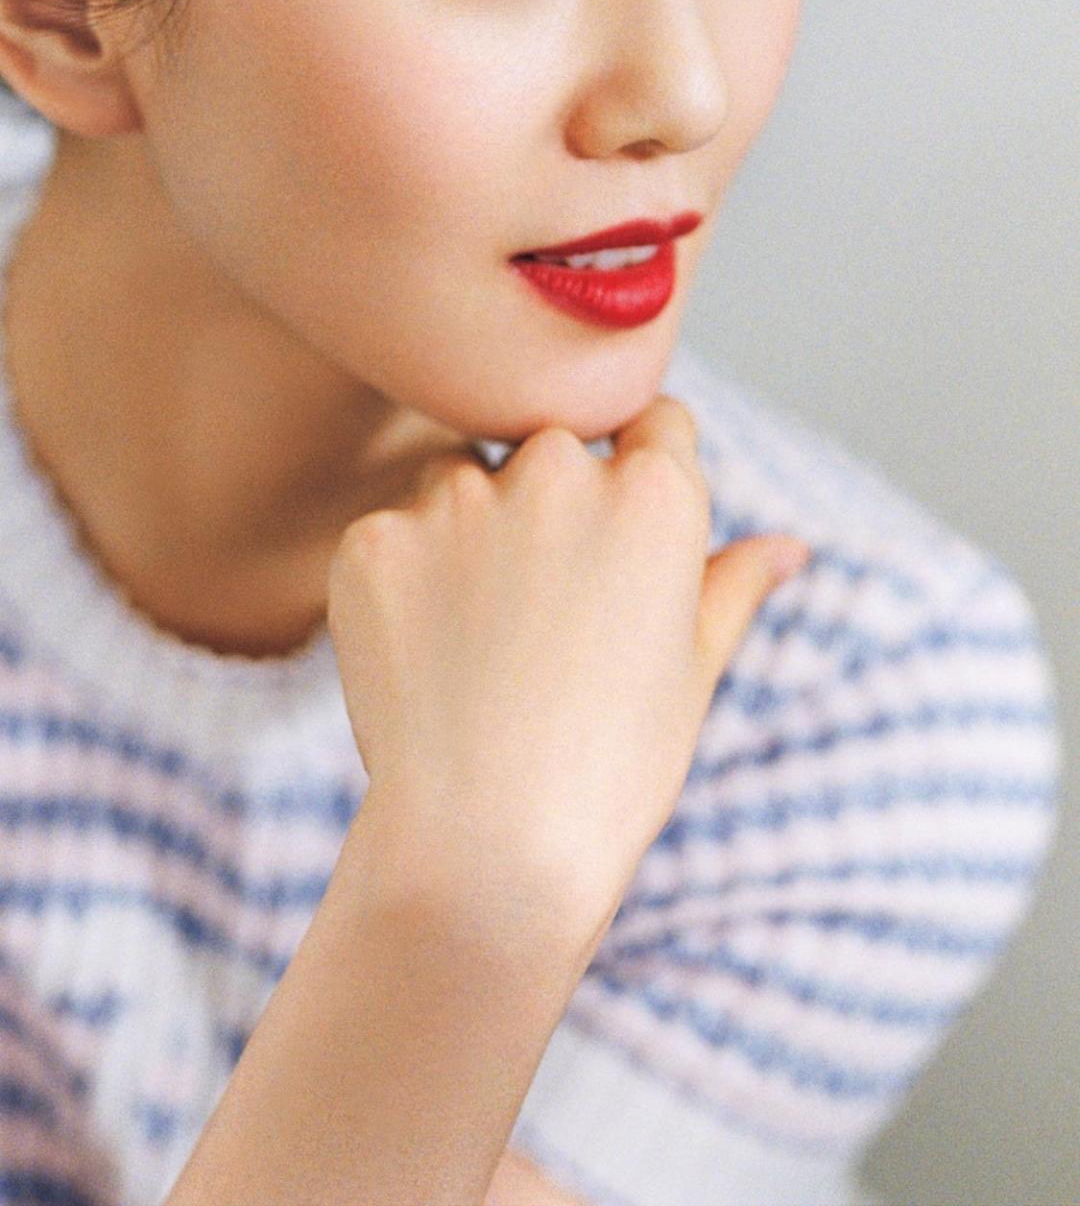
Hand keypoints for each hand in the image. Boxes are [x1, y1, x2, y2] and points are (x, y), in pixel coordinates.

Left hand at [326, 394, 809, 944]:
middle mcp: (558, 472)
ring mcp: (457, 501)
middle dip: (546, 502)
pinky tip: (421, 664)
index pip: (652, 419)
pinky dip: (399, 583)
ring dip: (466, 531)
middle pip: (549, 445)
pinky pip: (388, 535)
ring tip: (478, 647)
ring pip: (459, 478)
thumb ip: (731, 586)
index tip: (615, 538)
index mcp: (654, 493)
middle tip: (538, 618)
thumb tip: (789, 547)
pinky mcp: (374, 541)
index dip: (637, 470)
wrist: (484, 854)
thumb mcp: (692, 673)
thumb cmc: (611, 772)